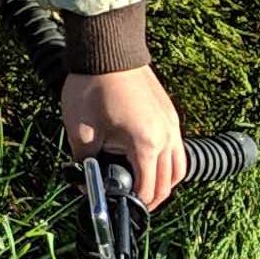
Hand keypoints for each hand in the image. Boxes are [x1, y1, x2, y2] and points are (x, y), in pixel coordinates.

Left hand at [63, 65, 188, 208]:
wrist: (107, 49)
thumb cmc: (92, 86)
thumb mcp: (81, 130)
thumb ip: (85, 162)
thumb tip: (85, 183)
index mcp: (147, 144)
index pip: (149, 188)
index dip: (136, 204)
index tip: (122, 209)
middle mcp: (167, 136)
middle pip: (169, 181)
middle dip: (151, 197)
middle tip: (133, 204)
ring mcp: (172, 124)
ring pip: (178, 167)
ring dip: (164, 182)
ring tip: (142, 186)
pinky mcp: (169, 113)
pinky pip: (177, 148)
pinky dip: (167, 162)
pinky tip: (148, 160)